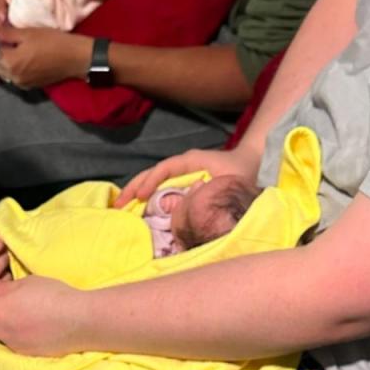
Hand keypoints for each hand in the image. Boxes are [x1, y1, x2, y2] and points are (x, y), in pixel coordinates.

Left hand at [0, 23, 91, 89]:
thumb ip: (6, 33)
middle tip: (0, 40)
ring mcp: (21, 84)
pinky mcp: (29, 86)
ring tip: (8, 49)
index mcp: (10, 63)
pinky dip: (13, 68)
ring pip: (4, 73)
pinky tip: (19, 59)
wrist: (74, 58)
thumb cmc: (52, 42)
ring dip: (3, 62)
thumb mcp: (27, 33)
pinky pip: (15, 77)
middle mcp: (13, 77)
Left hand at [0, 275, 85, 355]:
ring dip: (0, 326)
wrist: (77, 320)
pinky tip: (26, 327)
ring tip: (13, 317)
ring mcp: (12, 343)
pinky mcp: (24, 352)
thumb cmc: (52, 295)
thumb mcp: (27, 282)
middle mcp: (0, 329)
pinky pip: (12, 342)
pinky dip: (15, 334)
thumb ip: (3, 287)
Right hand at [115, 143, 259, 206]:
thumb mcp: (229, 182)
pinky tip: (136, 209)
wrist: (251, 163)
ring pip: (151, 180)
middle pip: (151, 173)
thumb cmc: (240, 171)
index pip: (164, 169)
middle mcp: (181, 164)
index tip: (141, 197)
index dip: (151, 182)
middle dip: (133, 188)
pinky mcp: (180, 182)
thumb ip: (211, 191)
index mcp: (190, 160)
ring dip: (135, 193)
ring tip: (120, 208)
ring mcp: (179, 172)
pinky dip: (146, 197)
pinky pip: (159, 188)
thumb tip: (187, 204)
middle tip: (118, 206)